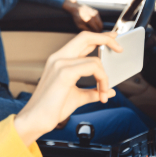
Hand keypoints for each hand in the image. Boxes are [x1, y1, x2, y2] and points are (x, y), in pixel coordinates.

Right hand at [14, 31, 121, 145]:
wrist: (35, 119)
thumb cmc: (51, 109)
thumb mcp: (76, 97)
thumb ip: (92, 92)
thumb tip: (108, 92)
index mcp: (59, 60)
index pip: (81, 41)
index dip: (98, 37)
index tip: (113, 39)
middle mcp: (58, 58)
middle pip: (86, 37)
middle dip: (106, 39)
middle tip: (119, 48)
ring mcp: (60, 63)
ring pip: (94, 60)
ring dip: (105, 78)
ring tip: (103, 93)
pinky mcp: (64, 73)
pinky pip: (92, 68)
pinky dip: (102, 80)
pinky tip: (101, 93)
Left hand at [62, 0, 102, 31]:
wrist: (76, 8)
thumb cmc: (77, 18)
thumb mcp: (79, 25)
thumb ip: (86, 29)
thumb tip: (92, 33)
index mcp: (89, 20)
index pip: (96, 29)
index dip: (96, 33)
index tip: (96, 35)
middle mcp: (93, 16)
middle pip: (100, 26)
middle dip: (99, 30)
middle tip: (97, 33)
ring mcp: (95, 13)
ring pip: (100, 22)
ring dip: (99, 26)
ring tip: (97, 29)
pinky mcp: (96, 11)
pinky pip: (99, 19)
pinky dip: (98, 22)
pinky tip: (96, 24)